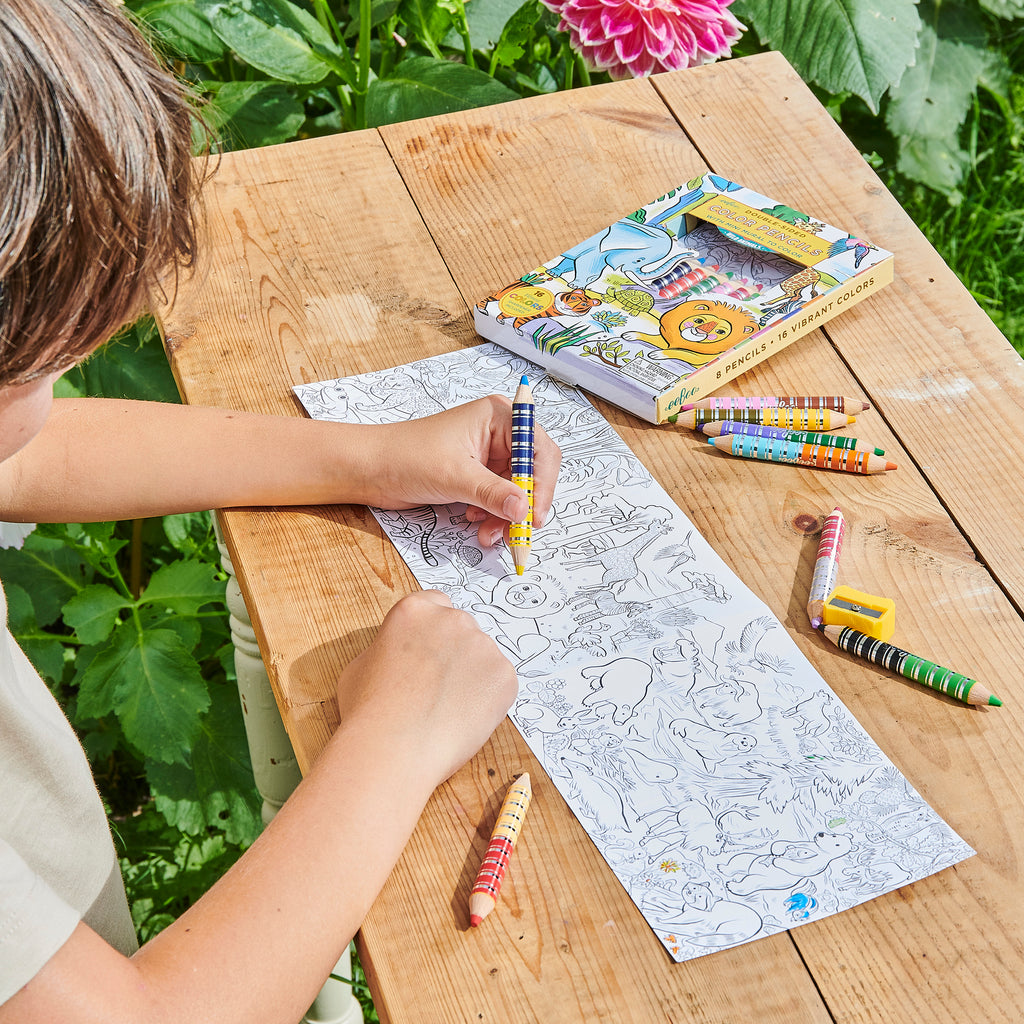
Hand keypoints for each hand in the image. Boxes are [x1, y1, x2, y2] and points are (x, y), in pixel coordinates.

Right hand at [334, 590, 517, 782]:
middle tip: (436, 688)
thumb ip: (389, 649)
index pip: (435, 604)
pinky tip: (462, 719)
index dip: (432, 631)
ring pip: (481, 657)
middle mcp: (452, 619)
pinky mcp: (504, 675)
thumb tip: (400, 657)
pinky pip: (498, 683)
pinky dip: (487, 700)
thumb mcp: (361, 666)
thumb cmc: (368, 712)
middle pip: (460, 629)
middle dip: (453, 653)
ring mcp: (482, 645)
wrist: (394, 748)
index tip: (430, 651)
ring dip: (471, 676)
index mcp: (414, 610)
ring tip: (446, 710)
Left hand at [356, 395, 560, 547]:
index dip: (542, 484)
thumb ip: (493, 493)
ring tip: (488, 533)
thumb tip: (524, 509)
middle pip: (531, 473)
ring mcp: (488, 456)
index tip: (534, 514)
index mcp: (497, 417)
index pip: (538, 450)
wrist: (371, 470)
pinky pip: (499, 500)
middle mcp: (498, 434)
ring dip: (506, 516)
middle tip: (516, 532)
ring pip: (516, 492)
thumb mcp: (455, 476)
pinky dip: (493, 516)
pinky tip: (475, 522)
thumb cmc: (406, 456)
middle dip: (523, 505)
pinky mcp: (477, 475)